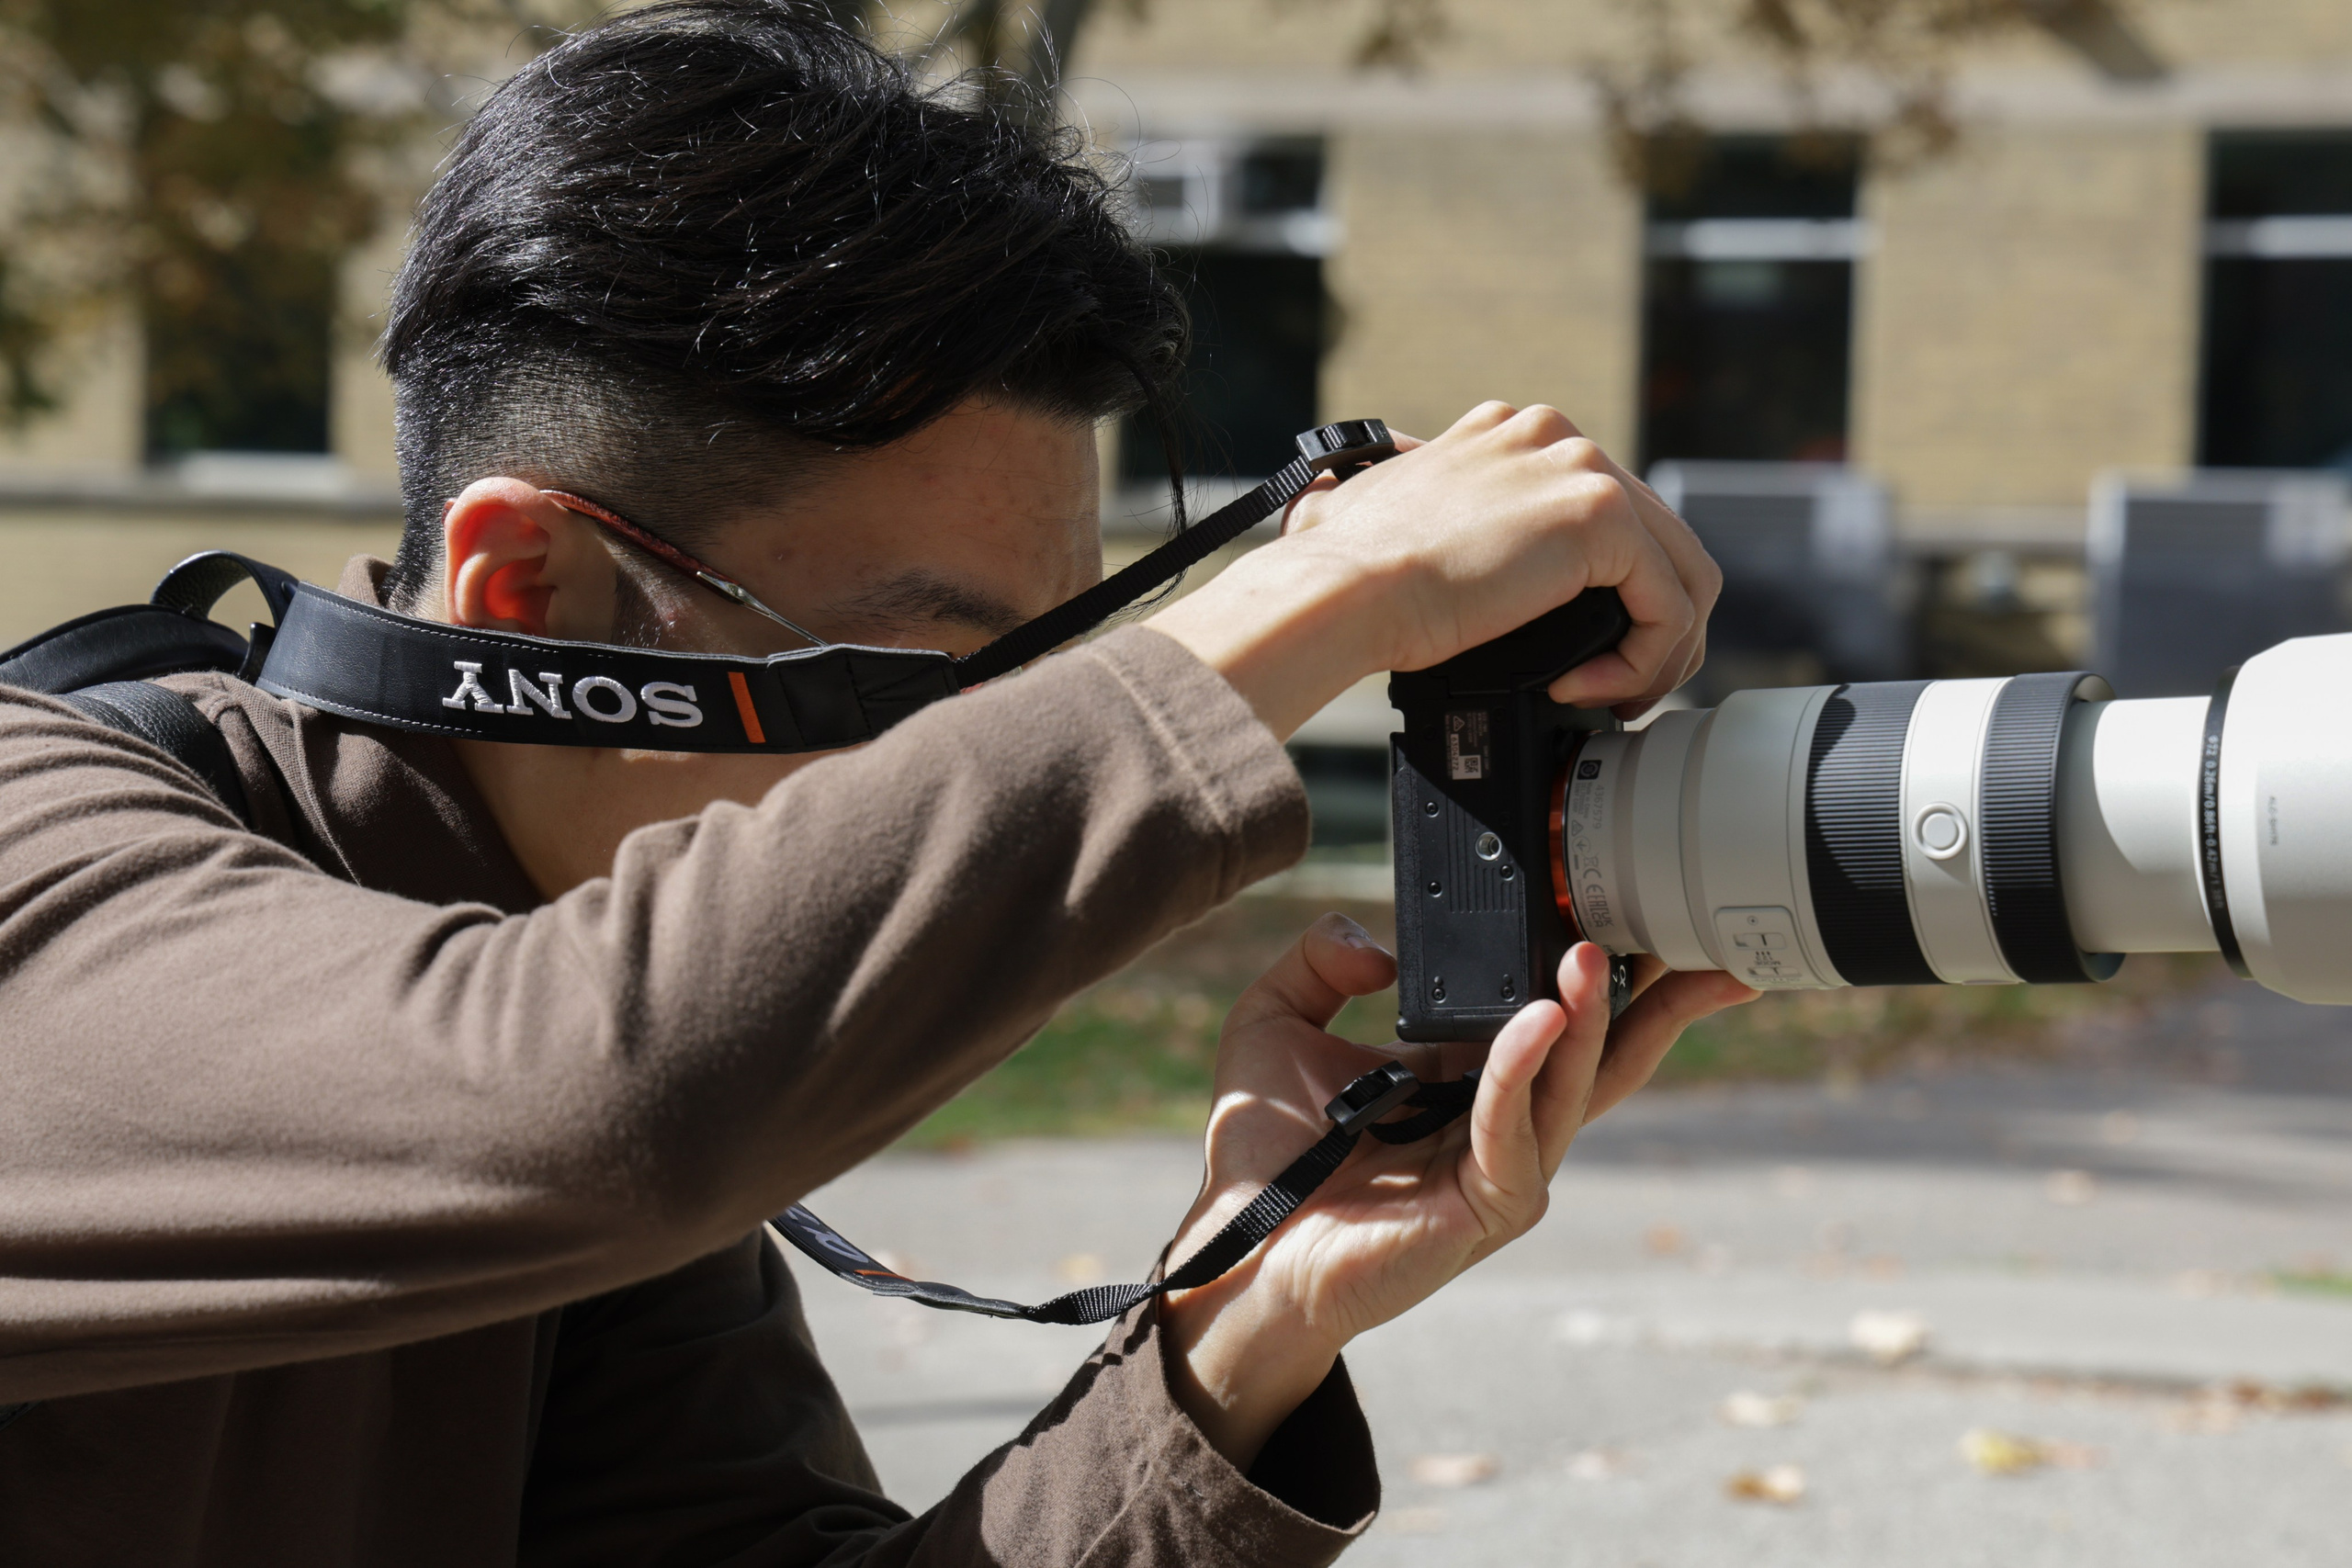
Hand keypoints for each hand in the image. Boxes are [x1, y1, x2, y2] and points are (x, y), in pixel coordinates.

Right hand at [1147, 403, 1720, 736]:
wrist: (1343, 591)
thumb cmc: (1349, 578)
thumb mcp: (1401, 526)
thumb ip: (1445, 521)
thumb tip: (1456, 561)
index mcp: (1512, 436)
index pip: (1608, 513)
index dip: (1613, 591)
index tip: (1585, 652)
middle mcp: (1554, 435)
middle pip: (1657, 541)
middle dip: (1652, 626)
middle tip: (1617, 689)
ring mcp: (1582, 468)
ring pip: (1681, 574)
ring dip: (1659, 651)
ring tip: (1612, 699)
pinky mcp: (1602, 515)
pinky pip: (1669, 606)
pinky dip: (1644, 661)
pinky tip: (1587, 689)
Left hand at [1159, 915, 1754, 1467]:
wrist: (1236, 1245)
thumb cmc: (1261, 1151)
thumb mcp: (1274, 1022)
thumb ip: (1318, 960)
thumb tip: (1381, 945)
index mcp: (1465, 1078)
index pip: (1554, 1019)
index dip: (1600, 974)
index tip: (1633, 912)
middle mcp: (1498, 1122)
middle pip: (1601, 1055)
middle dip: (1656, 999)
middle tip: (1693, 935)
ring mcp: (1501, 1168)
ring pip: (1572, 1088)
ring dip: (1589, 1020)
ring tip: (1593, 956)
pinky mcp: (1486, 1208)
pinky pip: (1516, 1129)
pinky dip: (1528, 1071)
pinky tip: (1536, 1020)